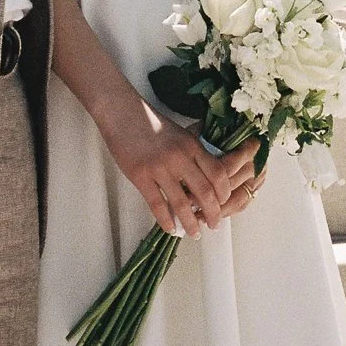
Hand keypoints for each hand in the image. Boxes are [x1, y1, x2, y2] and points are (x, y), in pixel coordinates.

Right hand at [95, 87, 257, 237]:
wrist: (121, 112)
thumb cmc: (149, 121)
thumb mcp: (179, 131)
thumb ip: (194, 149)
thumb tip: (208, 169)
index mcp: (191, 145)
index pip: (217, 174)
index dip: (224, 194)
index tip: (223, 205)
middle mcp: (179, 157)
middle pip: (205, 192)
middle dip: (213, 214)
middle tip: (214, 225)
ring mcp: (159, 168)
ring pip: (182, 204)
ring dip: (191, 223)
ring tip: (194, 234)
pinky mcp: (140, 176)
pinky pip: (157, 205)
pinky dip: (166, 221)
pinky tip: (170, 229)